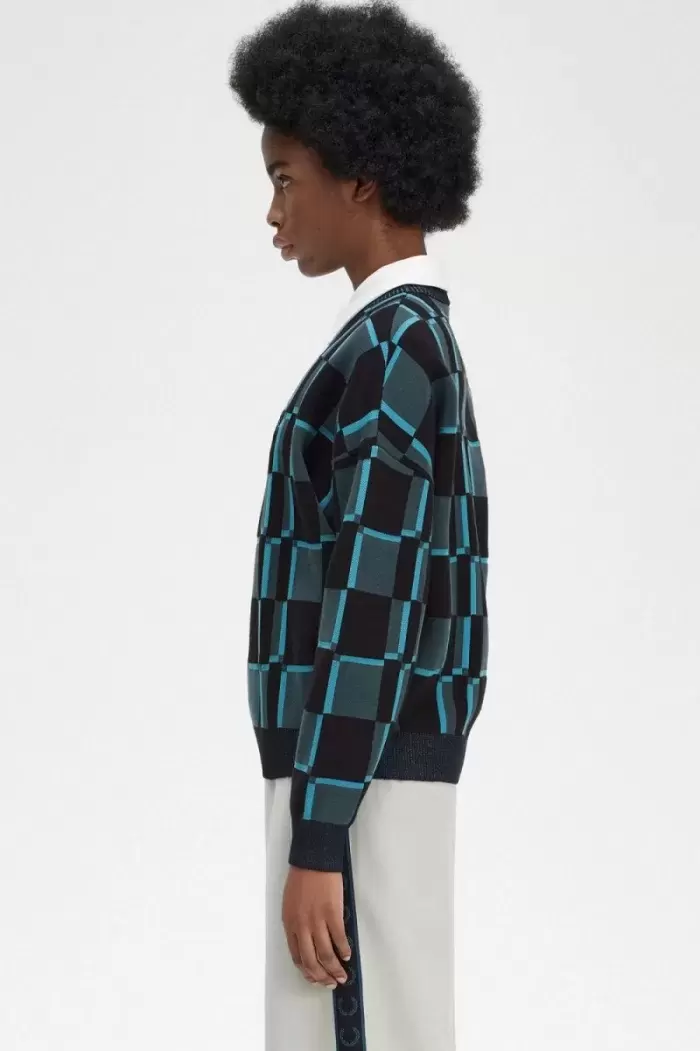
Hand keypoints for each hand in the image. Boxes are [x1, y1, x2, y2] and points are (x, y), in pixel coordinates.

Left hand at [282, 865, 351, 987]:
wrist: (313, 859)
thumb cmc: (301, 877)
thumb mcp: (290, 903)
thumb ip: (296, 923)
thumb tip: (308, 942)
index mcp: (289, 924)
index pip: (297, 957)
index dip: (307, 972)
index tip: (315, 978)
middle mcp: (301, 926)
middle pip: (311, 960)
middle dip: (322, 976)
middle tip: (331, 983)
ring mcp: (317, 920)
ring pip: (325, 954)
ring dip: (335, 969)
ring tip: (342, 975)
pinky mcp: (332, 913)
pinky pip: (339, 938)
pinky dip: (344, 950)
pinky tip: (347, 955)